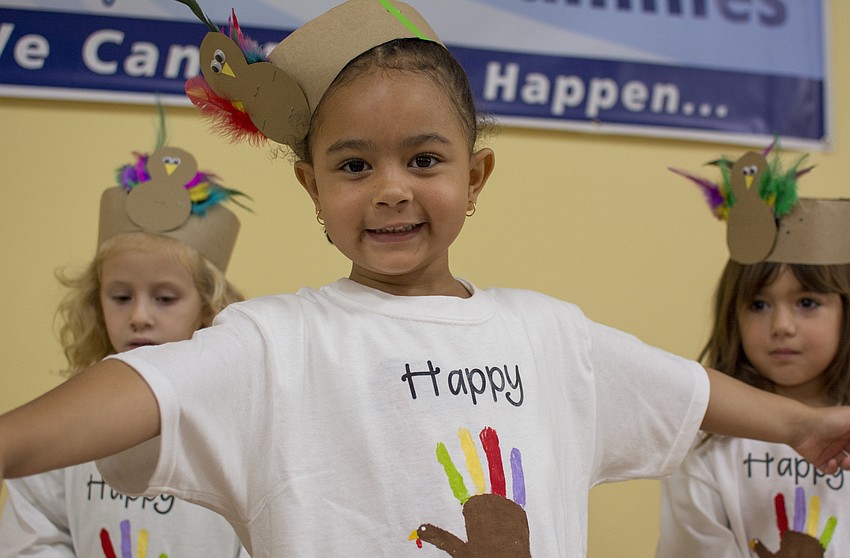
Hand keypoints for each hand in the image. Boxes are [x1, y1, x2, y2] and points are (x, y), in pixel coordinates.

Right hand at [410, 427, 529, 556]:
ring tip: (489, 433)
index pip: (458, 483)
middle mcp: (487, 504)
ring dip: (491, 452)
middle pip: (476, 473)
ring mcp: (504, 505)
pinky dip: (515, 469)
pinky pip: (517, 486)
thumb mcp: (460, 550)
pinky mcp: (519, 510)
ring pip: (496, 474)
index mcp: (471, 511)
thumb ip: (440, 537)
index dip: (449, 464)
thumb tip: (419, 528)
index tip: (441, 446)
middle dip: (468, 451)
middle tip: (462, 430)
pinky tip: (514, 453)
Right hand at [749, 488, 835, 557]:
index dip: (780, 507)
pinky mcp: (820, 548)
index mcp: (789, 537)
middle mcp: (801, 537)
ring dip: (810, 515)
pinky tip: (831, 521)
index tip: (779, 497)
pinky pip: (823, 537)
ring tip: (814, 501)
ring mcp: (812, 542)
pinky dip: (827, 529)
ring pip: (809, 527)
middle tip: (800, 492)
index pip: (782, 520)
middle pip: (799, 519)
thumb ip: (761, 548)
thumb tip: (754, 541)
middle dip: (799, 505)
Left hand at [792, 405, 849, 473]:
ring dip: (848, 465)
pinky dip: (833, 469)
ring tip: (844, 461)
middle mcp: (841, 441)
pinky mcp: (819, 460)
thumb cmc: (827, 419)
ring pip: (846, 465)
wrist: (801, 426)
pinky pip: (831, 470)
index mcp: (849, 431)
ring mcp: (830, 451)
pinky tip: (832, 462)